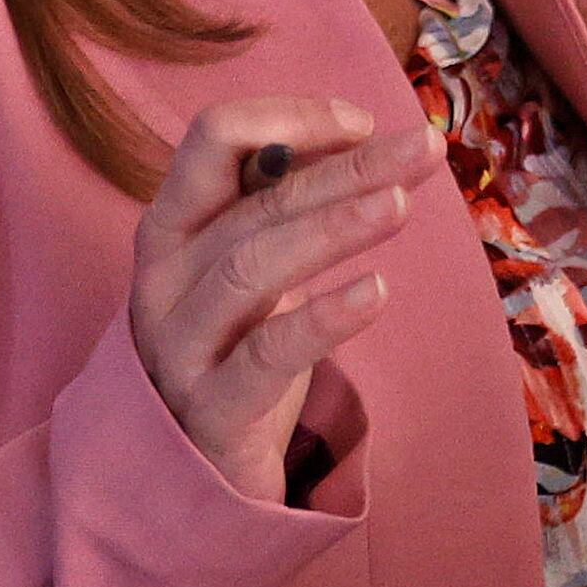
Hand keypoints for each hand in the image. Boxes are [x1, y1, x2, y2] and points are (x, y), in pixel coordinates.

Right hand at [129, 100, 434, 501]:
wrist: (193, 468)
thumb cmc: (237, 345)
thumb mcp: (253, 264)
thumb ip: (282, 200)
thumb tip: (354, 131)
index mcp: (172, 228)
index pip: (212, 141)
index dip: (288, 119)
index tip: (363, 122)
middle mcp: (162, 279)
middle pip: (255, 205)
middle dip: (346, 170)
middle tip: (424, 149)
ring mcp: (179, 347)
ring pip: (252, 269)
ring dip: (332, 229)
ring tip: (401, 206)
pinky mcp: (210, 411)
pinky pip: (263, 357)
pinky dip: (321, 319)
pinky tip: (377, 292)